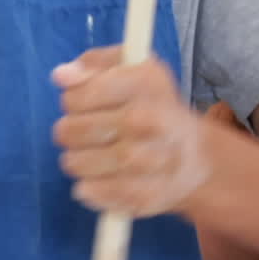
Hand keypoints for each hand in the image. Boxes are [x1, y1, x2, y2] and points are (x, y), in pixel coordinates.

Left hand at [52, 46, 209, 216]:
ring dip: (74, 161)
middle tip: (75, 132)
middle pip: (75, 130)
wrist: (197, 156)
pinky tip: (94, 180)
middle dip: (67, 131)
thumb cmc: (155, 106)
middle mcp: (150, 121)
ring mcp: (150, 161)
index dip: (71, 100)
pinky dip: (88, 189)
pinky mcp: (146, 195)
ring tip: (84, 156)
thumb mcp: (133, 69)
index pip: (82, 94)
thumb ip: (94, 64)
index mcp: (145, 84)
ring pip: (81, 163)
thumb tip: (61, 76)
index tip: (78, 103)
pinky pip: (95, 193)